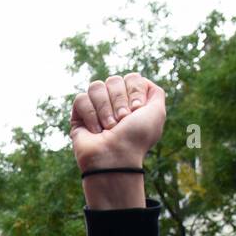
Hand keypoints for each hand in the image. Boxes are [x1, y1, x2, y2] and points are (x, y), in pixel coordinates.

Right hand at [70, 72, 165, 209]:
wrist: (115, 157)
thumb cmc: (136, 138)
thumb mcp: (157, 113)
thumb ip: (156, 93)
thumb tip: (141, 81)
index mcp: (131, 100)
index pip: (131, 78)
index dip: (134, 91)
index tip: (136, 110)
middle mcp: (114, 102)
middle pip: (113, 80)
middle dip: (119, 101)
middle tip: (122, 121)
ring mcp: (95, 108)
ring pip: (96, 87)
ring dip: (105, 109)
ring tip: (108, 127)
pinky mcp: (78, 115)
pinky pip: (81, 99)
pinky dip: (90, 115)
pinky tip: (96, 130)